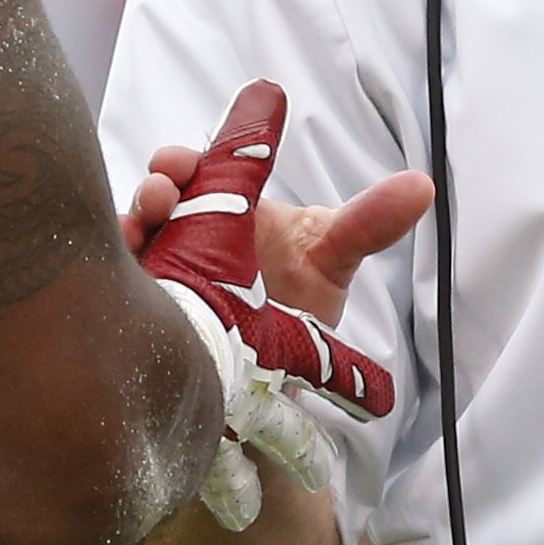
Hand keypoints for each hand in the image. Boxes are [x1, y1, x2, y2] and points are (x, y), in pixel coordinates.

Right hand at [128, 125, 433, 330]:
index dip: (183, 162)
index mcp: (229, 212)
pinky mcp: (154, 312)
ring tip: (138, 234)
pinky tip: (130, 282)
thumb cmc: (302, 306)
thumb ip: (368, 223)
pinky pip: (127, 289)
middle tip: (159, 197)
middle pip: (158, 201)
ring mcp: (167, 273)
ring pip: (137, 241)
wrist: (279, 382)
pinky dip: (120, 279)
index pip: (196, 172)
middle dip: (152, 191)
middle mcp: (190, 236)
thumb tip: (423, 186)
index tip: (180, 163)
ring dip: (132, 230)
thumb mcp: (332, 257)